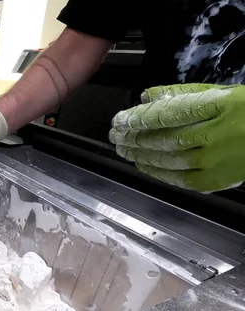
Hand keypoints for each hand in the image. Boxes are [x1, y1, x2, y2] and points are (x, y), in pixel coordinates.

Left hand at [109, 83, 244, 192]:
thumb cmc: (244, 111)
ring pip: (168, 159)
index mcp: (217, 105)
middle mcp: (214, 133)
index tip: (119, 120)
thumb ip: (181, 94)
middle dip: (134, 138)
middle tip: (116, 136)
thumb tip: (145, 97)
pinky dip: (157, 172)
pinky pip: (179, 178)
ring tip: (123, 150)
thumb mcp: (218, 93)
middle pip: (163, 138)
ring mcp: (215, 159)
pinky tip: (142, 166)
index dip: (139, 119)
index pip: (167, 113)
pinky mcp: (215, 179)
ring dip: (141, 156)